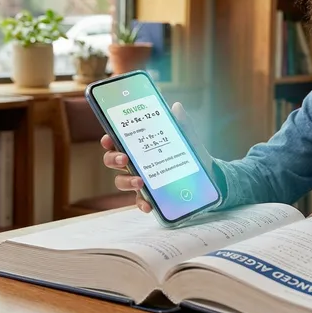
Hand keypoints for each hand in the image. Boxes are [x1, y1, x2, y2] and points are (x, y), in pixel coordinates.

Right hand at [101, 102, 215, 212]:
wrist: (203, 171)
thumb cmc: (185, 148)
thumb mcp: (184, 134)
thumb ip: (179, 122)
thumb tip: (177, 107)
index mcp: (137, 145)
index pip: (116, 141)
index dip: (108, 140)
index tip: (109, 139)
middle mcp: (133, 162)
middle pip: (112, 161)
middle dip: (113, 159)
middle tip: (124, 159)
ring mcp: (138, 178)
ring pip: (121, 181)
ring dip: (127, 181)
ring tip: (140, 182)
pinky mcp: (148, 195)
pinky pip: (138, 201)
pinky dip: (141, 203)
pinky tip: (149, 205)